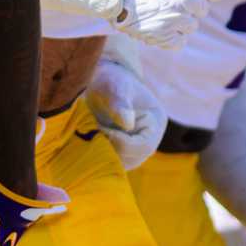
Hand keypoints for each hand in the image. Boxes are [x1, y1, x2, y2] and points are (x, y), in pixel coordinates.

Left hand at [84, 50, 166, 169]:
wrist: (101, 84)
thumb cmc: (110, 81)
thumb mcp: (114, 86)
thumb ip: (119, 102)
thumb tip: (127, 124)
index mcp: (155, 122)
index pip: (143, 145)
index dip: (119, 140)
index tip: (100, 126)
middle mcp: (150, 139)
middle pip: (133, 158)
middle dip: (110, 148)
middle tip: (93, 130)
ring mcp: (137, 148)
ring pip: (121, 164)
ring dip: (103, 154)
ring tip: (91, 134)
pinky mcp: (122, 153)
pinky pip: (112, 163)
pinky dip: (99, 156)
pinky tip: (90, 140)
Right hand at [114, 0, 230, 48]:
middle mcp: (188, 0)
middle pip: (203, 8)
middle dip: (190, 2)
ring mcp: (175, 20)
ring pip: (191, 25)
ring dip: (180, 18)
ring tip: (158, 6)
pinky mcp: (162, 36)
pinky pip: (179, 40)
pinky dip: (171, 34)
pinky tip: (157, 21)